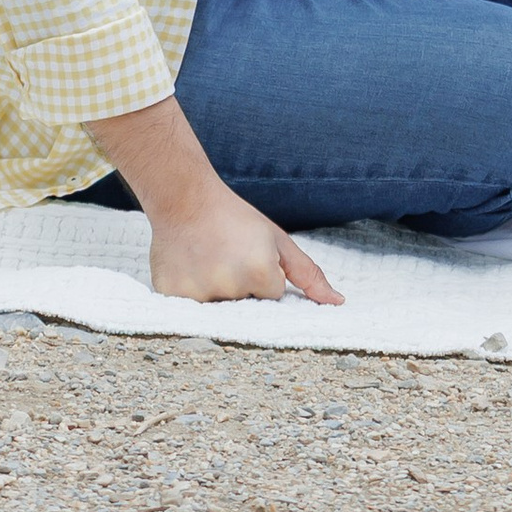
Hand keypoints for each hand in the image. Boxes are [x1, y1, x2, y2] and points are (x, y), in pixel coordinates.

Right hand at [146, 191, 341, 308]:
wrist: (184, 198)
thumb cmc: (235, 219)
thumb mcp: (277, 240)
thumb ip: (308, 274)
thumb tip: (338, 303)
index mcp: (260, 271)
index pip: (274, 296)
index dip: (263, 275)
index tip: (248, 254)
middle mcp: (230, 287)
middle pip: (247, 308)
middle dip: (241, 289)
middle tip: (227, 258)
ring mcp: (199, 295)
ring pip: (220, 312)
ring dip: (217, 294)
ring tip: (208, 262)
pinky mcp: (173, 298)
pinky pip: (193, 313)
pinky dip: (194, 295)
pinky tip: (191, 270)